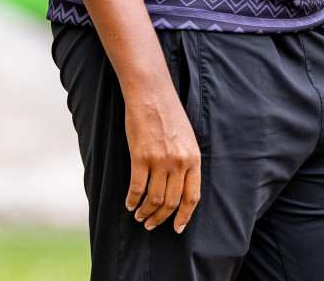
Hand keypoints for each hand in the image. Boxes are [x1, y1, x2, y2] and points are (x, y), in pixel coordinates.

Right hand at [123, 80, 200, 233]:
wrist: (151, 94)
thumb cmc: (169, 114)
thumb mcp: (187, 138)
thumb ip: (186, 162)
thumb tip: (179, 188)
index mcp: (194, 158)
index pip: (192, 197)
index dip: (184, 216)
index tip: (177, 228)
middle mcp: (179, 162)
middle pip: (171, 202)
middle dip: (161, 219)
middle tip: (151, 225)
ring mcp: (160, 160)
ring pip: (154, 199)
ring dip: (146, 212)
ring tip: (139, 216)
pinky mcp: (141, 157)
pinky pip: (137, 187)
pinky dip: (132, 200)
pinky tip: (129, 204)